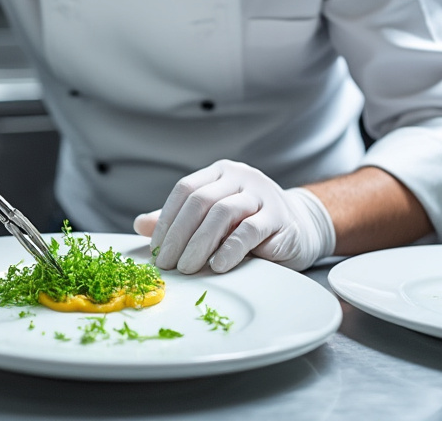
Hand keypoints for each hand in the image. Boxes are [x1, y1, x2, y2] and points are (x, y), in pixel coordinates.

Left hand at [133, 160, 335, 273]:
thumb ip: (180, 220)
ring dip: (200, 243)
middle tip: (167, 263)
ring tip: (187, 268)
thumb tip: (140, 224)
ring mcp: (261, 194)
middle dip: (179, 235)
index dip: (167, 219)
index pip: (185, 190)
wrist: (301, 228)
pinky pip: (249, 231)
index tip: (155, 248)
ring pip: (223, 213)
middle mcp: (240, 177)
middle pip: (200, 201)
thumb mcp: (213, 218)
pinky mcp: (278, 218)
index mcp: (219, 172)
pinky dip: (230, 249)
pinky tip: (218, 266)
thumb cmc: (250, 223)